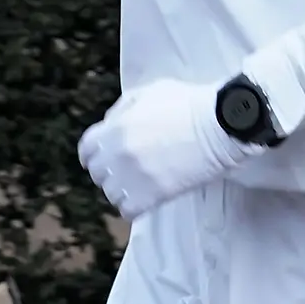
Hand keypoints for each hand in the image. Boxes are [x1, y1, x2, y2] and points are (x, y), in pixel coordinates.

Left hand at [76, 78, 253, 219]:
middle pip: (98, 173)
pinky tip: (147, 198)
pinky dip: (134, 207)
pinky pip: (127, 211)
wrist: (218, 125)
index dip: (92, 155)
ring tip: (140, 185)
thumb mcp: (148, 93)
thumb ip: (122, 109)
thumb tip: (109, 125)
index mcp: (114, 128)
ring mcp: (133, 177)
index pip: (86, 149)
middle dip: (109, 171)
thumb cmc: (187, 103)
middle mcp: (117, 154)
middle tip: (126, 171)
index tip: (101, 159)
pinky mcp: (151, 196)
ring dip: (123, 190)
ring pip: (111, 194)